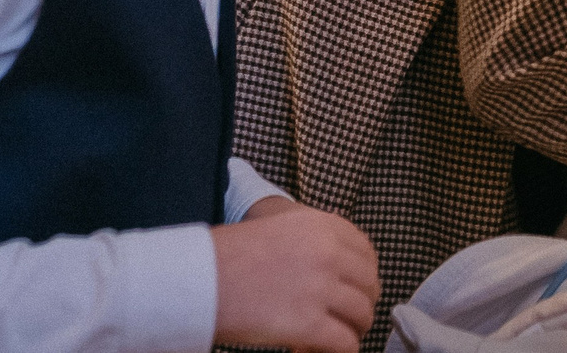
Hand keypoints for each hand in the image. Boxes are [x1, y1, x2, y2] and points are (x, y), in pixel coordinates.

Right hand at [212, 202, 380, 352]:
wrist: (198, 279)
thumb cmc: (229, 257)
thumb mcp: (280, 229)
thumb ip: (315, 241)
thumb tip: (339, 269)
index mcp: (322, 226)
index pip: (366, 252)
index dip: (366, 274)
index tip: (360, 287)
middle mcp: (328, 254)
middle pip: (368, 284)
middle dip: (363, 303)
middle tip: (351, 317)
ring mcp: (320, 289)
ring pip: (361, 315)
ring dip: (354, 329)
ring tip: (339, 336)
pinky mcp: (308, 324)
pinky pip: (345, 342)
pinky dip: (342, 351)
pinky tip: (323, 350)